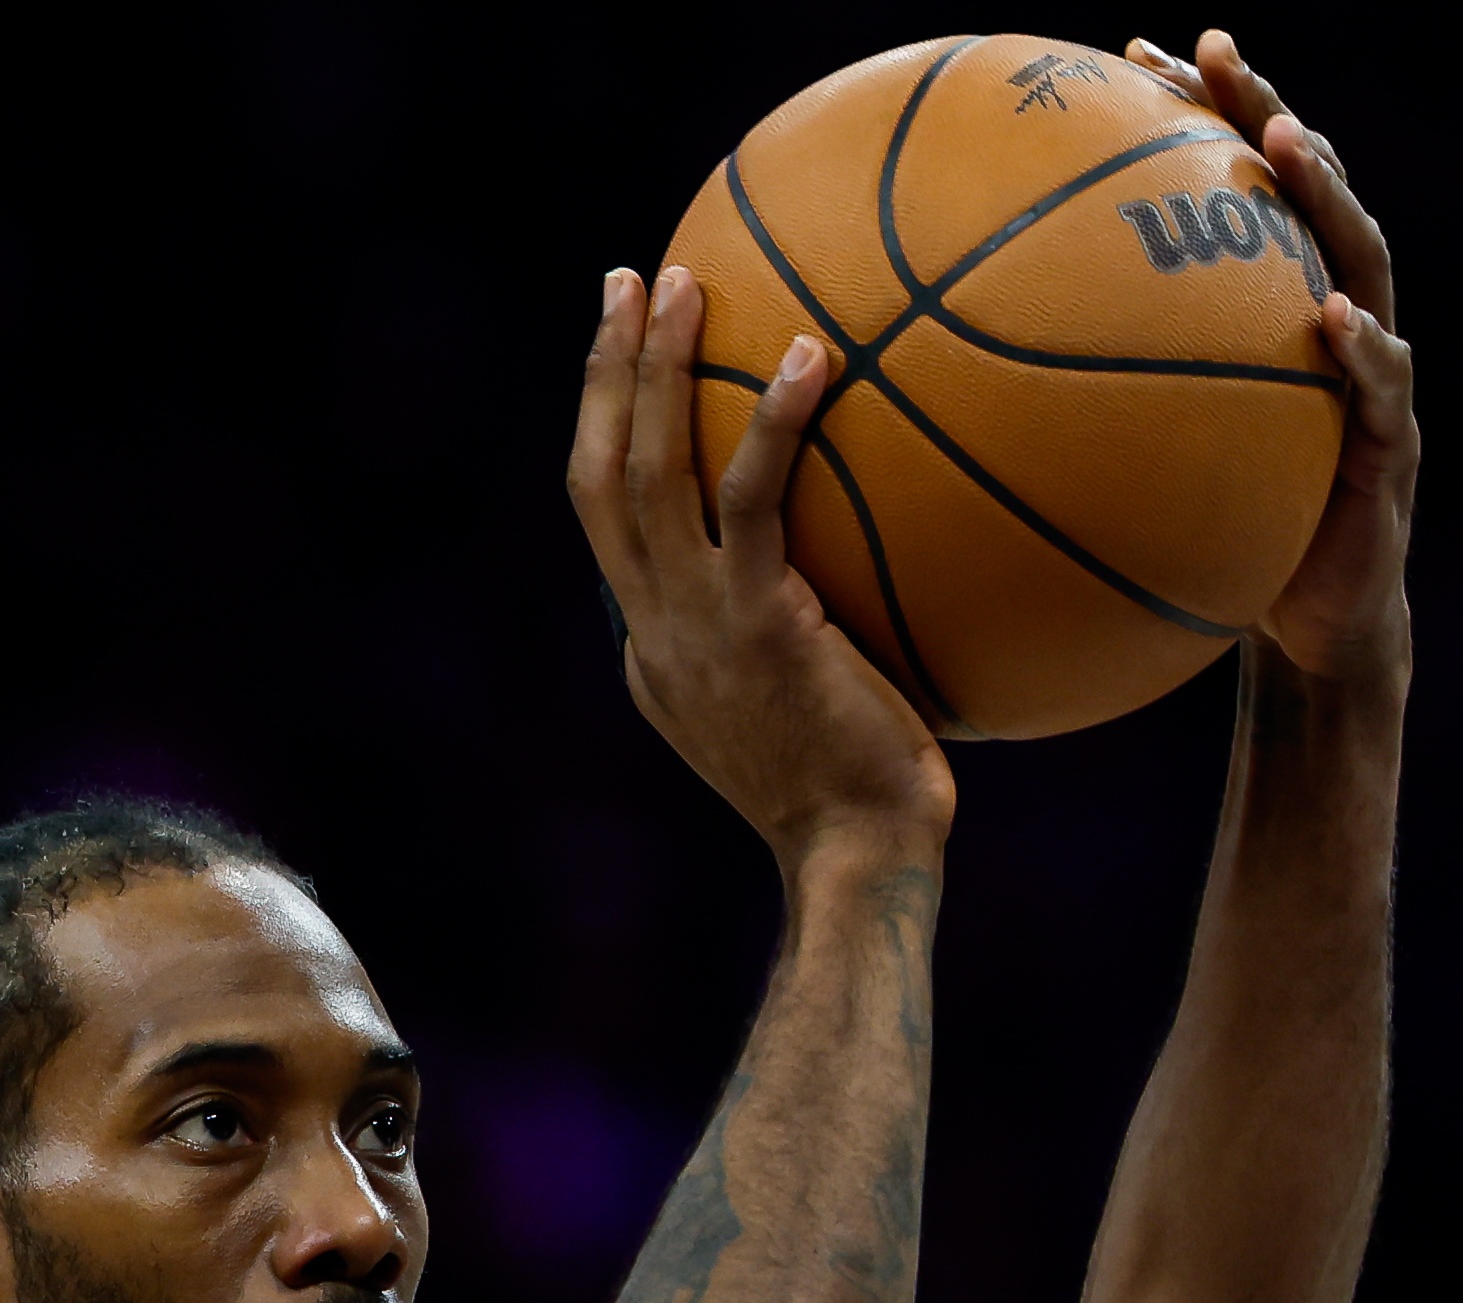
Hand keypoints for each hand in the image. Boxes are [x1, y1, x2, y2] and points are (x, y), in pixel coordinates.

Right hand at [567, 263, 954, 868]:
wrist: (858, 861)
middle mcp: (654, 630)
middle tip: (625, 283)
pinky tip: (811, 355)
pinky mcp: (757, 624)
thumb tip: (857, 577)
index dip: (609, 435)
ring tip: (681, 281)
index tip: (625, 360)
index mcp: (654, 651)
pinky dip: (775, 422)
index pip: (610, 528)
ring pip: (645, 473)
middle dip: (605, 373)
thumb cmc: (864, 802)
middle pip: (598, 478)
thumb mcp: (810, 714)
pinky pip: (753, 501)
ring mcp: (694, 628)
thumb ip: (801, 637)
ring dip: (655, 369)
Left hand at [1135, 31, 1415, 687]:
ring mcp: (1375, 379)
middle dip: (1265, 110)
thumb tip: (961, 389)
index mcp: (1276, 313)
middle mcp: (1335, 322)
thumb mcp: (1149, 469)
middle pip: (1307, 192)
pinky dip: (1364, 350)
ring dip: (1326, 194)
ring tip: (1284, 142)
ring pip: (1365, 261)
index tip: (1139, 53)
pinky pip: (1384, 390)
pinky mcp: (1393, 450)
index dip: (1199, 118)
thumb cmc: (1226, 542)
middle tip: (1216, 51)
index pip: (1243, 192)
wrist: (1314, 631)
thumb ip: (1092, 417)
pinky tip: (1334, 320)